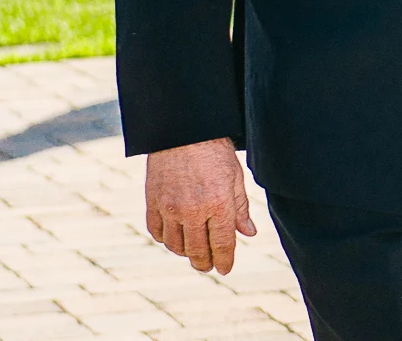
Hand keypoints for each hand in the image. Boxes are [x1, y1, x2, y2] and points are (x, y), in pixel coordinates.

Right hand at [144, 137, 254, 273]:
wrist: (184, 132)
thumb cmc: (215, 153)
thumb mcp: (236, 178)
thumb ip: (240, 208)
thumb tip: (248, 234)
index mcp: (218, 204)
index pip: (222, 244)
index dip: (224, 260)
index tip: (225, 269)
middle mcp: (193, 210)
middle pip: (197, 250)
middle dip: (205, 262)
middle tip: (209, 266)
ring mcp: (170, 208)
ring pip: (175, 245)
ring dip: (185, 253)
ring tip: (193, 252)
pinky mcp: (153, 203)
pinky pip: (157, 232)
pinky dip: (166, 239)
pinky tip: (175, 237)